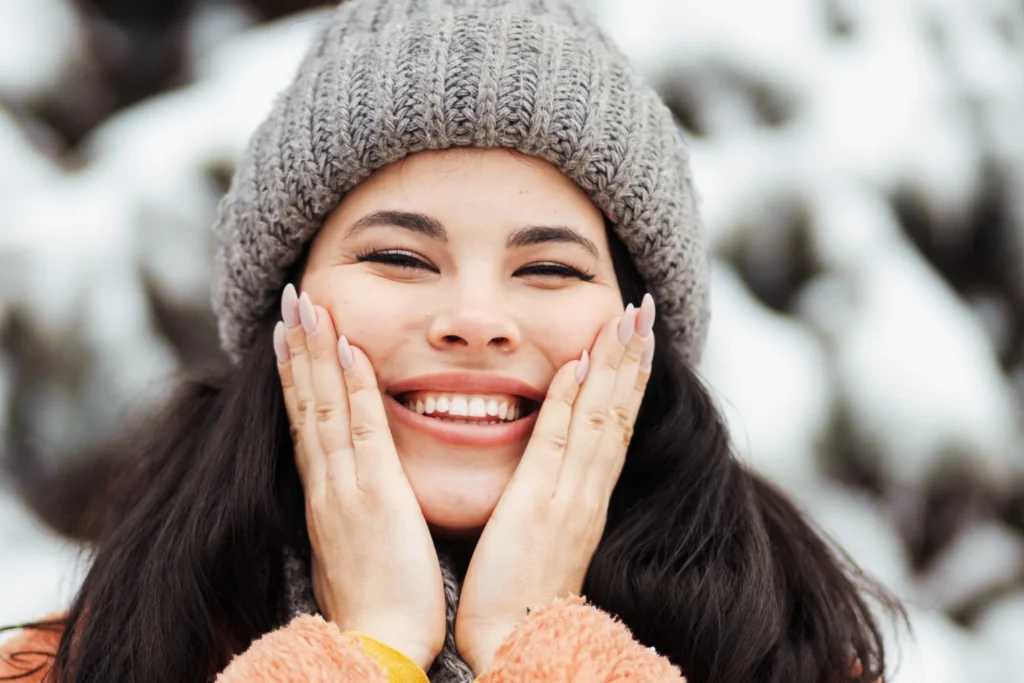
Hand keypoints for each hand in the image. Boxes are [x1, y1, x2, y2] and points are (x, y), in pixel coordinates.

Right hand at [275, 284, 446, 671]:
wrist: (378, 646)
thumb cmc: (378, 602)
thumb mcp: (357, 549)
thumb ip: (353, 514)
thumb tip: (353, 498)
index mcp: (327, 495)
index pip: (307, 423)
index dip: (298, 376)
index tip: (292, 334)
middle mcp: (327, 484)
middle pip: (306, 404)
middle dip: (298, 348)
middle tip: (291, 298)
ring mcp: (345, 487)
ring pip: (324, 406)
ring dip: (317, 352)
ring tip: (308, 305)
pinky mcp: (374, 497)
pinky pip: (361, 432)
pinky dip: (352, 389)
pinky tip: (351, 350)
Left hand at [454, 295, 655, 674]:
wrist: (514, 646)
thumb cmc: (519, 597)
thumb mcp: (542, 537)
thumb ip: (550, 495)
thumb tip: (555, 464)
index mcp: (585, 497)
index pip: (613, 424)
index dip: (627, 378)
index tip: (635, 334)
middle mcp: (587, 491)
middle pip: (618, 411)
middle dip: (633, 356)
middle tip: (645, 306)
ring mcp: (569, 498)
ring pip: (601, 417)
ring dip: (616, 364)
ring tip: (629, 317)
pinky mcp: (539, 508)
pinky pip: (559, 443)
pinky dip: (573, 401)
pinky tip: (578, 362)